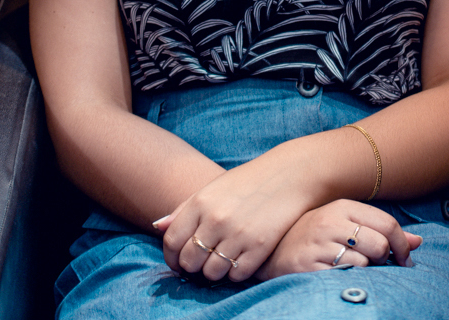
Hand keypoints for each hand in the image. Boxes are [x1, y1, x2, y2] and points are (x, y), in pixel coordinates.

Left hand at [153, 145, 328, 282]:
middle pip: (189, 261)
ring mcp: (238, 234)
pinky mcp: (259, 248)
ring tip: (222, 260)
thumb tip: (159, 227)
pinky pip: (236, 275)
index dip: (171, 257)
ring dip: (214, 272)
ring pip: (210, 273)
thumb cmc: (248, 181)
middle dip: (192, 267)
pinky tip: (240, 259)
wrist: (290, 174)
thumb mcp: (213, 188)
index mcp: (201, 202)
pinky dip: (235, 272)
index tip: (178, 262)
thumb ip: (184, 208)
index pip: (171, 242)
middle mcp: (216, 219)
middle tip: (203, 262)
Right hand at [253, 199, 422, 280]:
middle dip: (384, 260)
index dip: (402, 245)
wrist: (270, 248)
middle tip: (376, 265)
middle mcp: (331, 221)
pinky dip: (349, 280)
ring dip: (365, 272)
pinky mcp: (308, 267)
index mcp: (342, 206)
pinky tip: (339, 276)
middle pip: (379, 244)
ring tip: (352, 268)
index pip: (387, 223)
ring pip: (364, 263)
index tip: (406, 260)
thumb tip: (418, 242)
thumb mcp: (345, 223)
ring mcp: (318, 244)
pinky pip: (344, 277)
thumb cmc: (314, 235)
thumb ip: (380, 229)